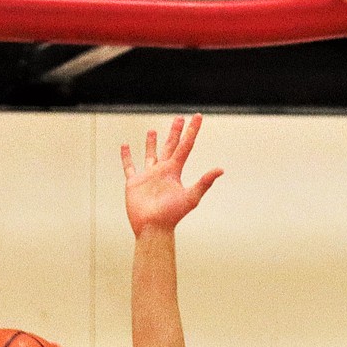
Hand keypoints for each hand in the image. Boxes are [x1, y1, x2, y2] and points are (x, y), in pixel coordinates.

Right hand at [121, 115, 222, 237]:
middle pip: (170, 146)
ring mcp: (148, 176)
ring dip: (151, 143)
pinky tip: (125, 146)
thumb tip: (221, 169)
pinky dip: (126, 157)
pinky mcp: (134, 183)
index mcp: (174, 171)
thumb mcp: (191, 197)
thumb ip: (205, 182)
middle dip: (175, 132)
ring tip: (152, 131)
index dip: (192, 131)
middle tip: (179, 118)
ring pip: (150, 155)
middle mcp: (162, 171)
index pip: (185, 146)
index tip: (197, 116)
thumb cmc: (172, 216)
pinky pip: (129, 166)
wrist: (153, 229)